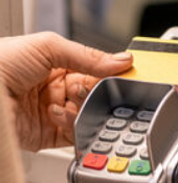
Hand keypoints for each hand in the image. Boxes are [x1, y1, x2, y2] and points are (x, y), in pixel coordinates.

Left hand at [0, 32, 132, 150]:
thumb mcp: (47, 46)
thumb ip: (88, 56)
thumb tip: (122, 61)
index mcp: (56, 65)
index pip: (95, 71)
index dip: (110, 74)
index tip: (126, 76)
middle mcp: (54, 89)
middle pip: (94, 96)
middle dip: (97, 94)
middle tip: (91, 90)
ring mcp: (51, 113)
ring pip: (88, 117)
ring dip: (84, 111)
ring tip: (69, 103)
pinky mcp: (46, 136)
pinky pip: (74, 136)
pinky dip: (74, 128)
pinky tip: (58, 115)